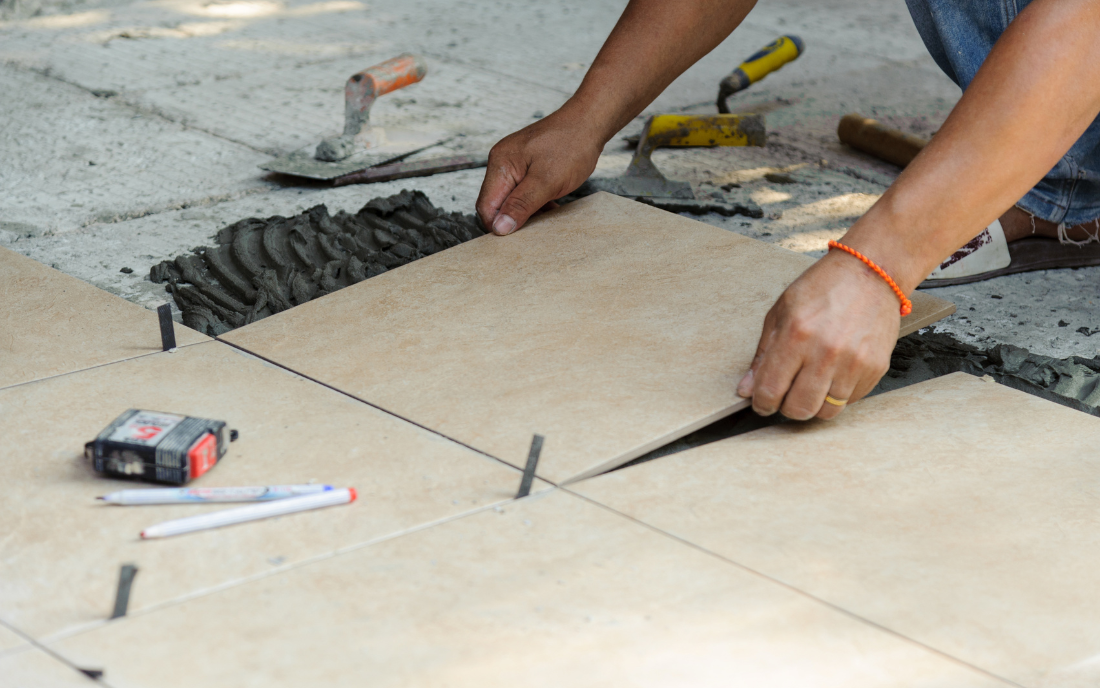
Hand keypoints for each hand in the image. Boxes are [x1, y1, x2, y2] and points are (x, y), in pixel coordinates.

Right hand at [476, 110, 604, 235]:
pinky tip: (549, 206)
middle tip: (535, 228)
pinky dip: (533, 203)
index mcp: (501, 164)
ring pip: (510, 200)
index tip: (518, 238)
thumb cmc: (571, 145)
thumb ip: (521, 205)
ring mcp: (513, 164)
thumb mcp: (547, 181)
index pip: (486, 206)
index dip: (499, 226)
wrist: (589, 123)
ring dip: (525, 212)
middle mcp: (502, 163)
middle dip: (512, 219)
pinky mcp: (525, 167)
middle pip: (495, 204)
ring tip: (546, 215)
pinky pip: (521, 192)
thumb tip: (499, 228)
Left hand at [737, 250, 900, 419]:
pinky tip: (833, 375)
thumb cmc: (822, 288)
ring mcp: (854, 362)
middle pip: (799, 409)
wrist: (871, 273)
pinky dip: (837, 395)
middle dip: (786, 408)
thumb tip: (746, 389)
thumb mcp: (781, 312)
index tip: (762, 402)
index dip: (762, 403)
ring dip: (813, 404)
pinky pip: (850, 401)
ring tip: (810, 384)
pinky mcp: (875, 367)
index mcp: (796, 335)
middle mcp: (826, 352)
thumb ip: (763, 354)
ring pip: (826, 411)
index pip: (770, 390)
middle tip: (786, 394)